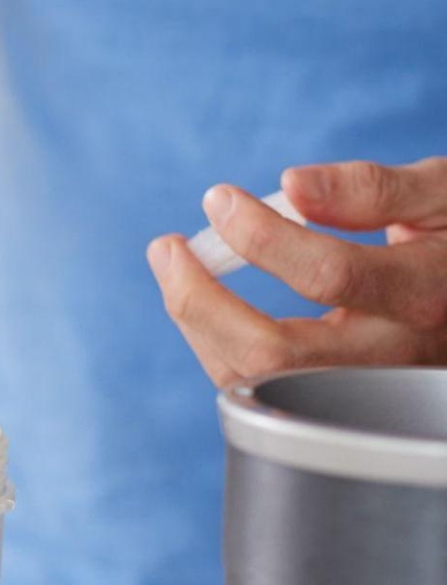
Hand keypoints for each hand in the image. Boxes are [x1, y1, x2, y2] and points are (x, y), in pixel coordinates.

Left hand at [148, 157, 446, 386]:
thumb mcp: (445, 193)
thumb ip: (374, 190)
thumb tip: (291, 184)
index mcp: (429, 293)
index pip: (331, 275)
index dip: (264, 236)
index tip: (220, 200)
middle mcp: (396, 355)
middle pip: (275, 353)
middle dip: (201, 301)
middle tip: (166, 246)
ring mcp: (363, 387)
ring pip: (256, 381)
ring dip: (198, 324)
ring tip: (174, 264)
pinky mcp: (336, 399)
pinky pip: (260, 386)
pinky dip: (217, 343)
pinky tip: (205, 300)